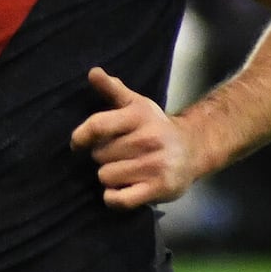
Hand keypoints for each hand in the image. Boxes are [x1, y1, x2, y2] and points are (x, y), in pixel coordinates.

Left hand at [70, 67, 194, 208]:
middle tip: (119, 155)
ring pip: (106, 177)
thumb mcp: (136, 104)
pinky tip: (122, 189)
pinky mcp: (159, 189)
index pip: (98, 126)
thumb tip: (92, 72)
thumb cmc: (155, 127)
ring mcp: (154, 165)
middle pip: (99, 155)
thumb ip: (112, 89)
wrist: (193, 149)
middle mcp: (148, 139)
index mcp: (138, 115)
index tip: (78, 144)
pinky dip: (114, 197)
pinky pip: (119, 199)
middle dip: (103, 157)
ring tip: (125, 170)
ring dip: (110, 177)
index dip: (80, 137)